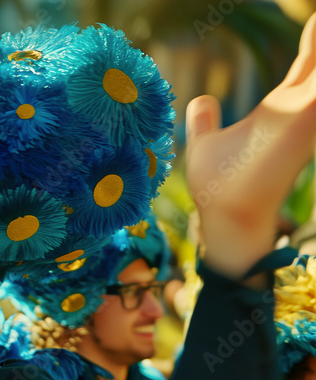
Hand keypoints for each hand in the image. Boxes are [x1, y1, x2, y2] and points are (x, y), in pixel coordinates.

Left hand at [185, 13, 315, 278]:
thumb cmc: (218, 185)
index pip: (308, 64)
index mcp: (281, 108)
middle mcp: (300, 108)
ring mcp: (306, 113)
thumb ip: (206, 121)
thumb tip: (201, 101)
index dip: (315, 40)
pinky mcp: (306, 118)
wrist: (222, 212)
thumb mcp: (207, 142)